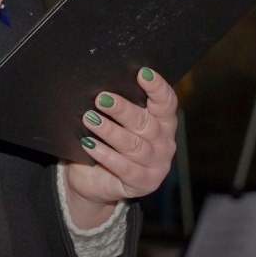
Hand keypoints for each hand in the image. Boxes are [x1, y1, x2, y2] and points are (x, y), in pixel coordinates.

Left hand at [63, 67, 178, 228]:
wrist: (96, 180)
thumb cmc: (108, 142)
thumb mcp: (116, 122)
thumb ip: (118, 106)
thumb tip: (102, 86)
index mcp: (163, 122)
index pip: (166, 103)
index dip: (157, 87)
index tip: (142, 73)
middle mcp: (165, 143)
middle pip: (145, 123)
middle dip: (123, 109)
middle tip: (101, 98)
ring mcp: (157, 165)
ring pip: (134, 145)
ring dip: (110, 131)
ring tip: (90, 119)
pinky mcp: (143, 183)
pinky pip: (124, 167)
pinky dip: (105, 155)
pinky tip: (89, 144)